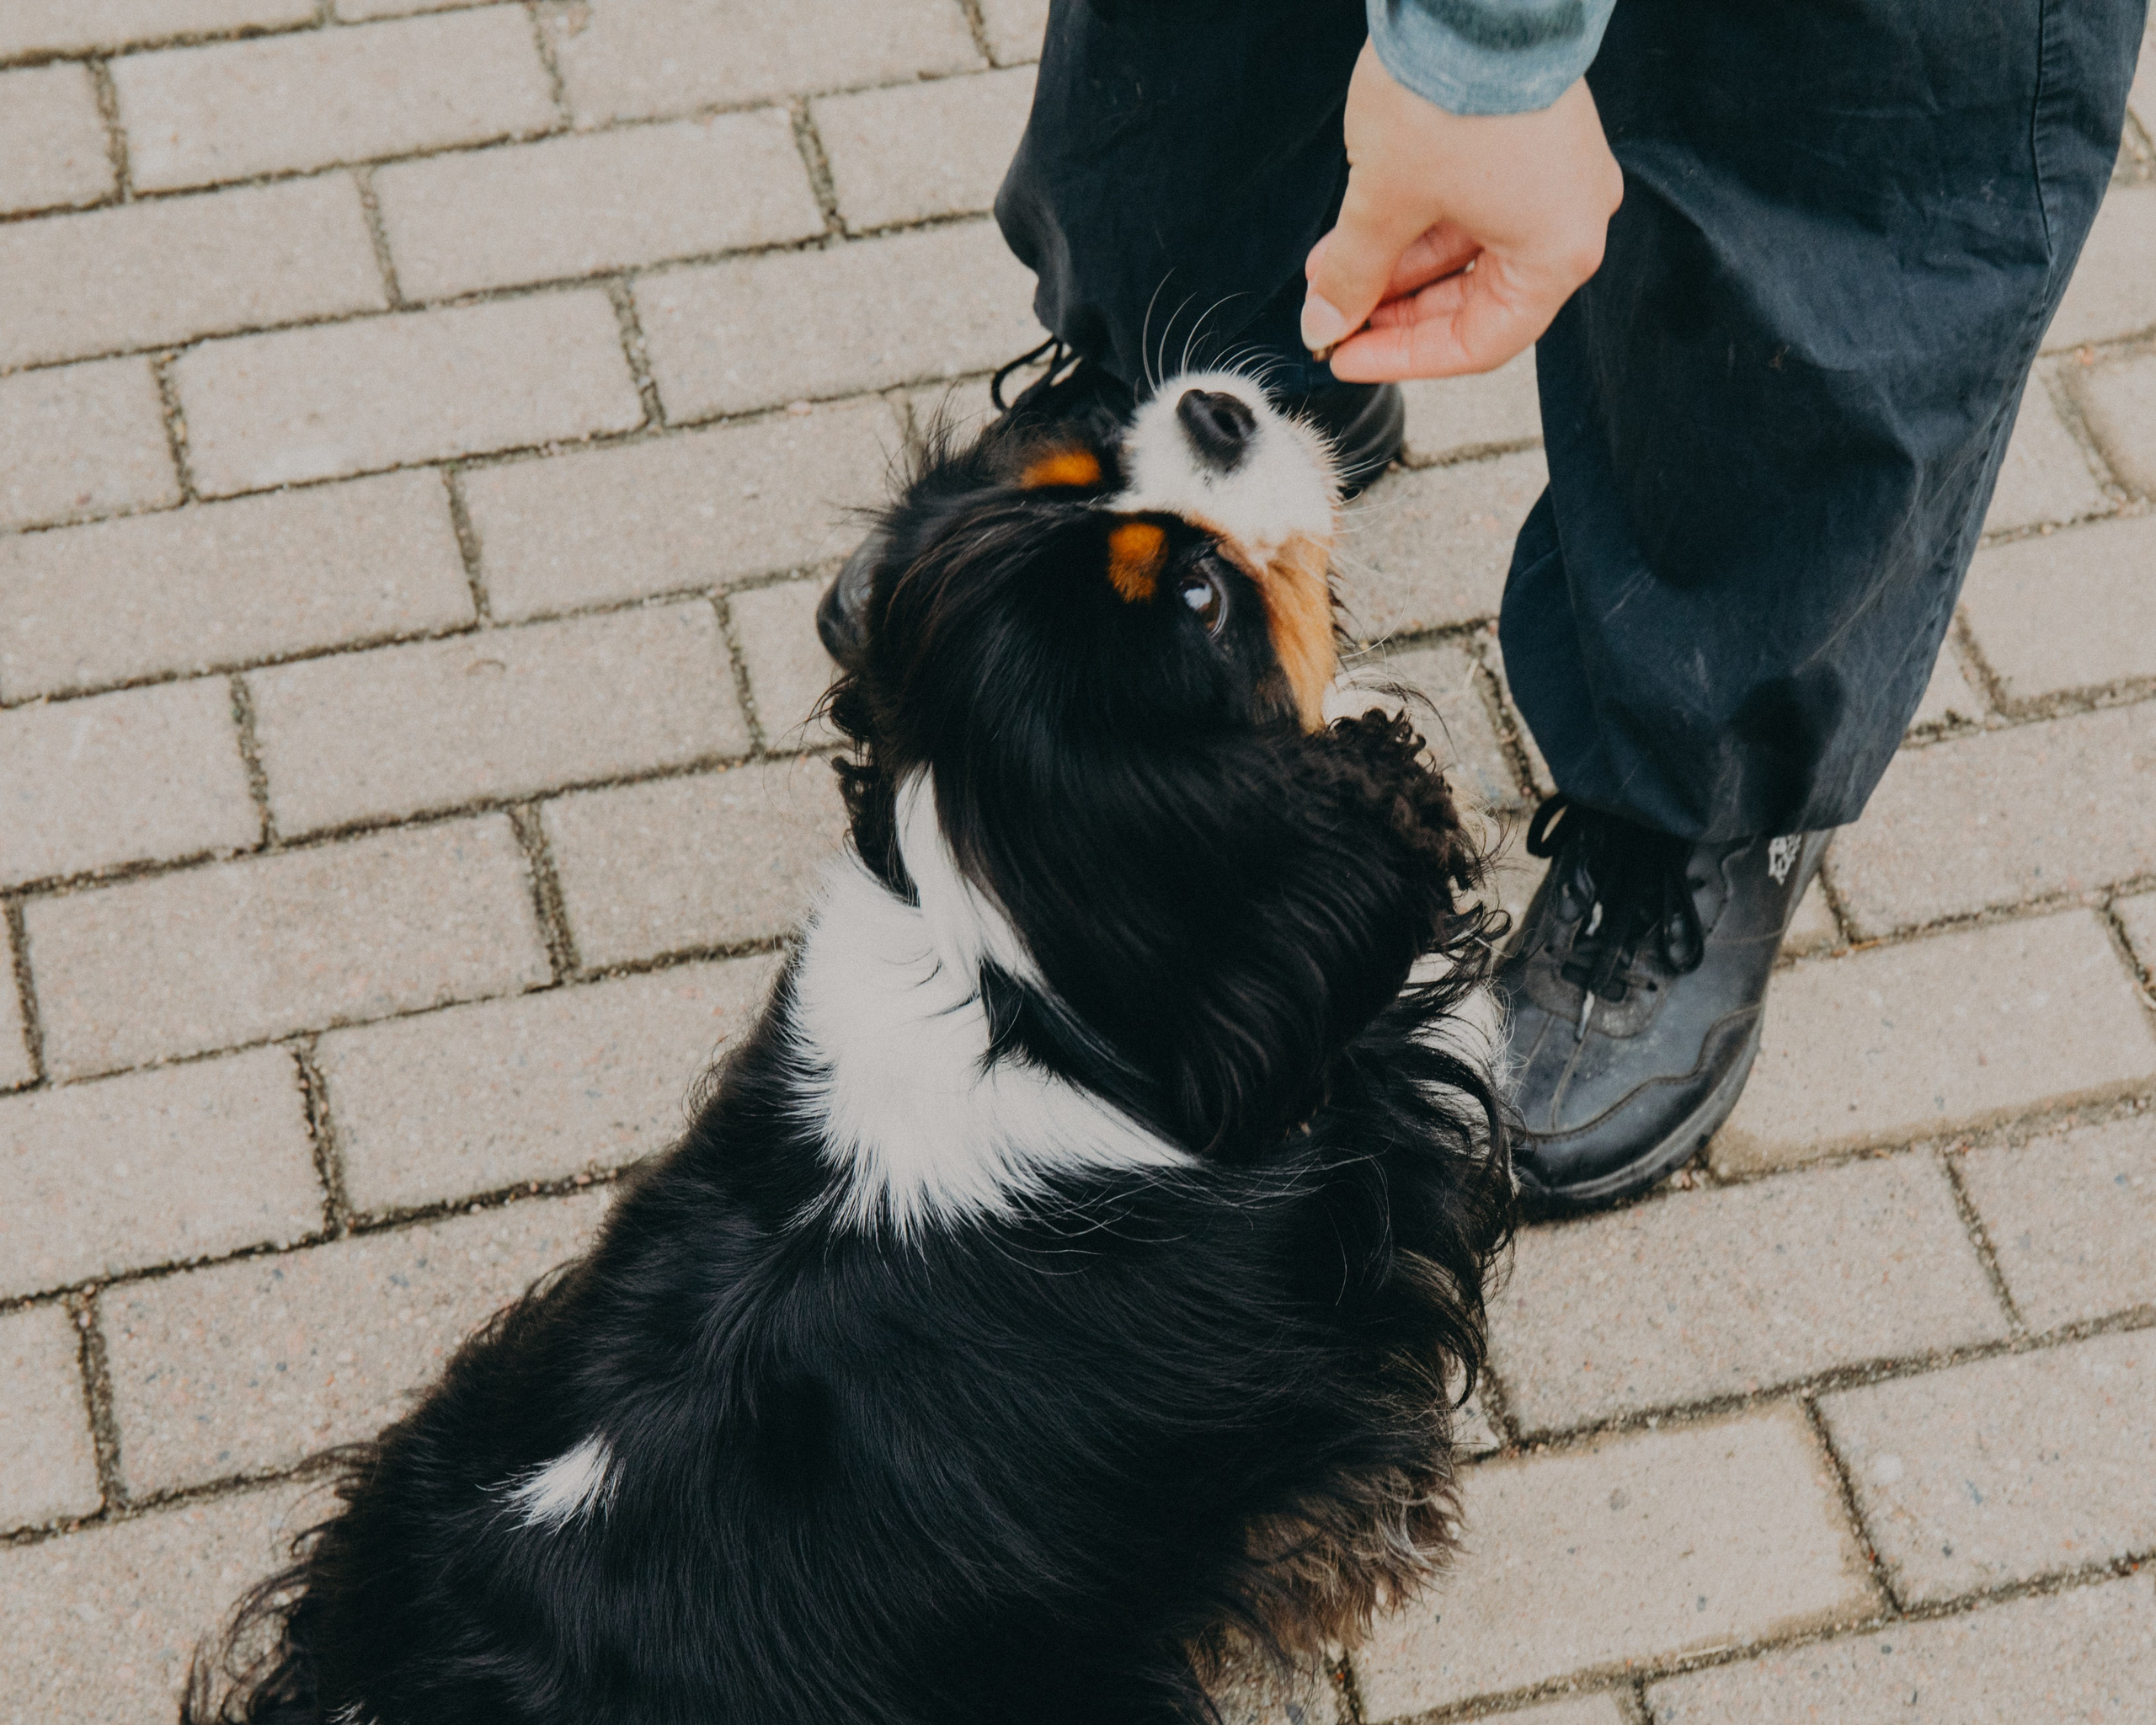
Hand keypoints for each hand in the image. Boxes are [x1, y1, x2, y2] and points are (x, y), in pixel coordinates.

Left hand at [1301, 42, 1622, 380]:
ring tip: (1328, 269)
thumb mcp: (1384, 202)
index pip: (1478, 344)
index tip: (1345, 357)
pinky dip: (1416, 223)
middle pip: (1473, 300)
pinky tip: (1356, 232)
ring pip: (1465, 251)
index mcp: (1557, 253)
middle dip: (1393, 310)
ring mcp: (1553, 175)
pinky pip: (1472, 205)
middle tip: (1333, 314)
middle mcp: (1569, 219)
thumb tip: (1325, 320)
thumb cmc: (1450, 92)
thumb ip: (1353, 275)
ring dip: (1394, 266)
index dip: (1403, 359)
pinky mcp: (1530, 137)